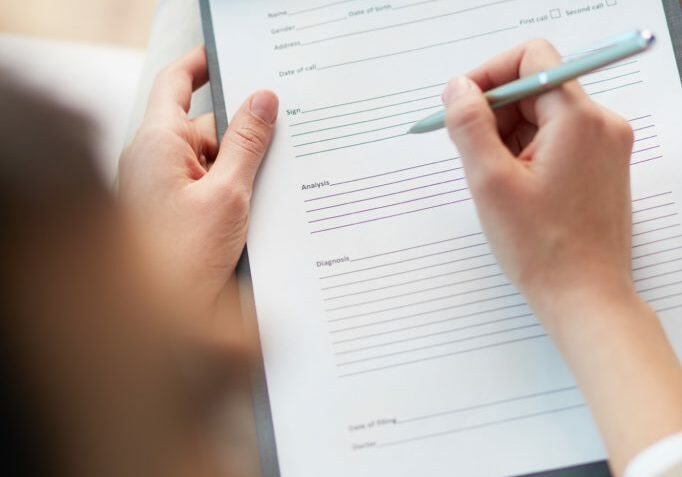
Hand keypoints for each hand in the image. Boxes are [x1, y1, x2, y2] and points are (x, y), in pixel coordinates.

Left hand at [119, 46, 278, 319]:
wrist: (158, 320)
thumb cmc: (180, 261)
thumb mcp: (228, 195)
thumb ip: (247, 144)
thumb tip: (263, 102)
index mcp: (157, 144)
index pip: (177, 84)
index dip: (201, 65)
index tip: (227, 58)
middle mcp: (154, 161)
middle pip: (203, 128)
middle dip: (239, 137)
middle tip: (275, 147)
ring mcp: (161, 188)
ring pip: (208, 161)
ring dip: (237, 171)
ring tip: (258, 198)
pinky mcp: (171, 212)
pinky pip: (203, 187)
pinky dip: (227, 192)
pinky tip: (247, 214)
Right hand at [444, 40, 681, 476]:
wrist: (585, 297)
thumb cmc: (542, 248)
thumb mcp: (490, 182)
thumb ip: (469, 125)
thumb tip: (456, 89)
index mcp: (578, 119)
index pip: (531, 59)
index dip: (488, 76)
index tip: (460, 105)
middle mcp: (600, 124)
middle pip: (535, 88)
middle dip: (494, 113)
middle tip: (470, 152)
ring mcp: (603, 146)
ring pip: (542, 116)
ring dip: (507, 136)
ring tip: (494, 180)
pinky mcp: (599, 166)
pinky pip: (554, 140)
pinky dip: (525, 152)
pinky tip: (512, 188)